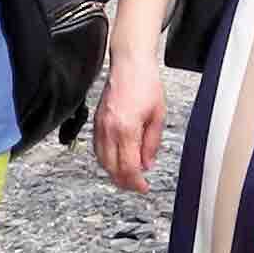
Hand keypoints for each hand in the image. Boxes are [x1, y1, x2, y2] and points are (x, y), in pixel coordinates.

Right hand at [92, 45, 166, 193]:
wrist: (130, 64)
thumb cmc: (145, 83)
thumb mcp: (158, 114)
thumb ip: (152, 142)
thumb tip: (147, 164)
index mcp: (127, 129)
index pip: (128, 167)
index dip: (136, 182)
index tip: (143, 187)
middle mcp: (109, 130)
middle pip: (112, 169)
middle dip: (124, 182)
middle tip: (137, 185)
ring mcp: (99, 127)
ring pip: (102, 161)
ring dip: (114, 173)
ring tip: (128, 176)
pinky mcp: (95, 123)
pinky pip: (97, 150)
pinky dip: (106, 160)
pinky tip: (116, 161)